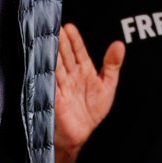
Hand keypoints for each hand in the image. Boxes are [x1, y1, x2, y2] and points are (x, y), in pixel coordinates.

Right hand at [55, 23, 124, 159]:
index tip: (69, 27)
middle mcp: (70, 75)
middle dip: (60, 42)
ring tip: (47, 39)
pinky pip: (48, 82)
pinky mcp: (53, 97)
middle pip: (64, 55)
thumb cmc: (93, 110)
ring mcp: (60, 85)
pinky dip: (45, 72)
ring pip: (55, 66)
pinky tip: (42, 62)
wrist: (80, 135)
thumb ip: (112, 65)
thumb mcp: (107, 86)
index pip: (78, 51)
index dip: (74, 39)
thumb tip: (119, 44)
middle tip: (55, 27)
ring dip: (51, 53)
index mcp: (83, 70)